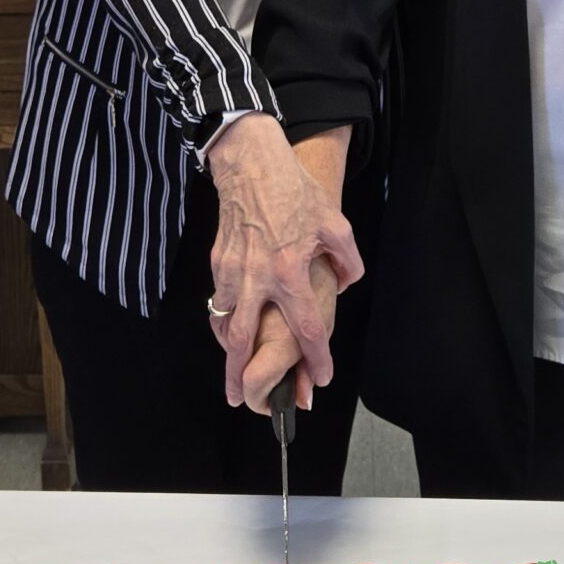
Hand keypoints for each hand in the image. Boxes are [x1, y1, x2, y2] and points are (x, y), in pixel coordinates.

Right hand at [206, 115, 360, 405]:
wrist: (251, 164)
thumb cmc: (294, 191)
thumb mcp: (334, 224)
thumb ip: (346, 259)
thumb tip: (345, 283)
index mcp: (291, 272)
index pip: (308, 329)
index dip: (316, 359)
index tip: (320, 377)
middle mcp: (259, 279)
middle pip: (247, 341)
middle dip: (242, 376)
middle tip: (240, 399)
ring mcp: (233, 272)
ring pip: (226, 324)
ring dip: (227, 353)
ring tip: (230, 374)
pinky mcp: (218, 262)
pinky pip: (219, 301)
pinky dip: (222, 321)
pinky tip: (228, 330)